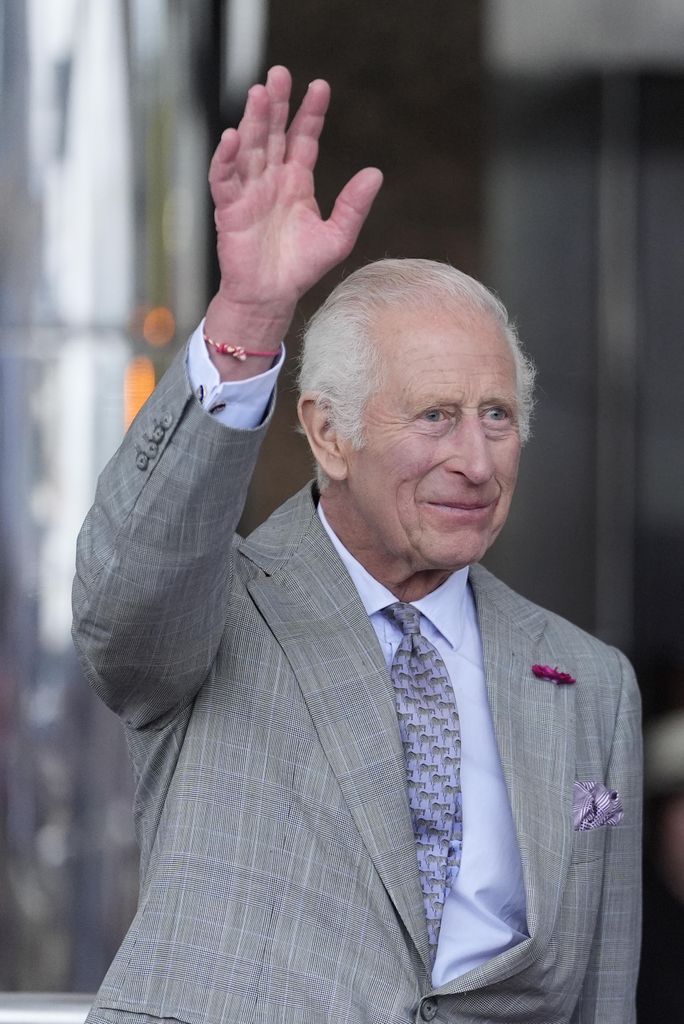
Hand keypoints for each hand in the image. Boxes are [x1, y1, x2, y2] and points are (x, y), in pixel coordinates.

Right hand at [204, 66, 382, 369]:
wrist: (272, 297)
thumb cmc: (301, 269)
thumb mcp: (338, 236)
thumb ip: (354, 205)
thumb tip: (376, 173)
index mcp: (297, 182)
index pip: (303, 138)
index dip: (310, 113)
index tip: (320, 86)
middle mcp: (271, 180)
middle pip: (272, 133)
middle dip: (276, 104)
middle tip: (280, 73)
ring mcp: (249, 192)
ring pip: (249, 147)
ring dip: (252, 120)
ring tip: (259, 92)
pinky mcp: (230, 208)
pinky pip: (224, 178)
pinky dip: (226, 158)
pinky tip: (232, 136)